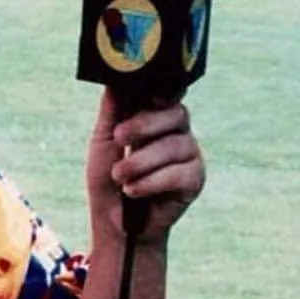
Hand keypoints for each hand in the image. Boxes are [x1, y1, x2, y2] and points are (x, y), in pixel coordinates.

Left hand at [86, 89, 204, 245]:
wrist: (115, 222)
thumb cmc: (108, 176)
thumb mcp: (104, 138)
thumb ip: (113, 108)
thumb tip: (117, 76)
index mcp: (156, 116)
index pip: (167, 93)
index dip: (162, 90)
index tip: (146, 94)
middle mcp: (177, 131)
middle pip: (176, 114)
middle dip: (144, 124)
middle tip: (118, 137)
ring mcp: (190, 155)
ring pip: (175, 145)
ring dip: (140, 161)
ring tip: (119, 176)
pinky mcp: (195, 180)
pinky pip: (179, 174)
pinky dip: (150, 182)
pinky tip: (133, 190)